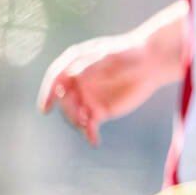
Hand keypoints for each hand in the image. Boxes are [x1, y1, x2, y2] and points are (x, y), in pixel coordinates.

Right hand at [36, 34, 170, 145]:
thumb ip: (93, 65)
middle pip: (65, 101)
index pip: (56, 79)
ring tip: (89, 124)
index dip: (48, 93)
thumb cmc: (130, 53)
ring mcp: (86, 98)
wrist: (150, 64)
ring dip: (78, 122)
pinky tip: (94, 141)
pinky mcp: (98, 111)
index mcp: (74, 65)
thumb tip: (72, 75)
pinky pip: (90, 125)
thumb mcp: (113, 56)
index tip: (46, 107)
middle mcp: (76, 83)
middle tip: (81, 117)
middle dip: (69, 110)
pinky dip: (90, 133)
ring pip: (75, 115)